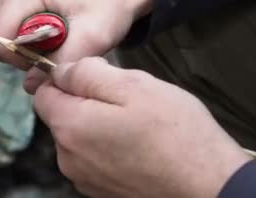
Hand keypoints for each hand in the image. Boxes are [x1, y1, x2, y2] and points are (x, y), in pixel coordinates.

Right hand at [0, 0, 153, 92]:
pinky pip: (13, 30)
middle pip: (2, 40)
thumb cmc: (109, 4)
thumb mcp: (92, 37)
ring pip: (7, 37)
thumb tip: (29, 86)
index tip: (54, 54)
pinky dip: (33, 38)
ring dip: (33, 46)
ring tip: (64, 35)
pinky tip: (57, 29)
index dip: (23, 59)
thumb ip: (58, 64)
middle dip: (30, 53)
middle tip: (65, 44)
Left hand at [35, 57, 250, 197]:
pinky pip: (95, 158)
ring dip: (100, 125)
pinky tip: (140, 146)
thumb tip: (61, 71)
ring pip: (80, 137)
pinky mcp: (102, 192)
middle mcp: (68, 159)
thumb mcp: (133, 85)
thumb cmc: (176, 134)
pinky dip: (110, 148)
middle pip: (62, 116)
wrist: (211, 188)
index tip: (97, 75)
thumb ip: (87, 73)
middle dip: (87, 101)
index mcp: (70, 128)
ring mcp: (85, 180)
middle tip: (128, 100)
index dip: (67, 78)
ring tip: (139, 125)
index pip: (44, 93)